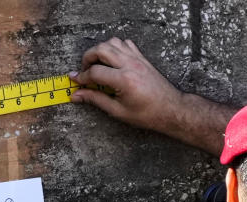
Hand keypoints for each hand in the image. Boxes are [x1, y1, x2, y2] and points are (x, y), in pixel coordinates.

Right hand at [70, 37, 184, 134]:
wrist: (171, 110)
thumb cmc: (148, 114)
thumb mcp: (118, 111)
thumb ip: (96, 100)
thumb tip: (77, 95)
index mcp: (124, 80)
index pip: (95, 72)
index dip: (82, 78)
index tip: (75, 82)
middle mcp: (130, 65)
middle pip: (101, 49)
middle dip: (87, 58)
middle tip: (84, 71)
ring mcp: (137, 59)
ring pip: (112, 42)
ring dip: (101, 50)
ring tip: (97, 64)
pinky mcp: (142, 58)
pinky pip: (125, 44)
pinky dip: (115, 48)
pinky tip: (113, 60)